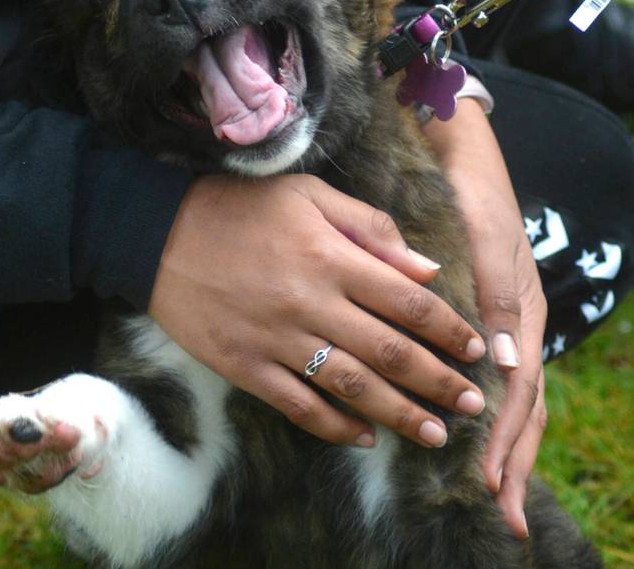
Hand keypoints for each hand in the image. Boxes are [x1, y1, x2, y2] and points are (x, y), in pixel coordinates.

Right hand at [149, 173, 487, 448]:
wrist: (156, 232)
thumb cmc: (240, 206)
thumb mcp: (308, 195)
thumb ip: (370, 227)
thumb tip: (426, 268)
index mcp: (331, 256)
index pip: (409, 302)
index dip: (449, 329)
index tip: (477, 349)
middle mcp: (311, 302)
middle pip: (390, 351)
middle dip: (439, 381)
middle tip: (474, 404)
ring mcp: (276, 339)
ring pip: (352, 386)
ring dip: (400, 413)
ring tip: (436, 434)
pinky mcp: (245, 366)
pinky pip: (298, 405)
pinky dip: (335, 427)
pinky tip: (365, 438)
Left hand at [422, 98, 547, 538]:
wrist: (461, 157)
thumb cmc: (473, 197)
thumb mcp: (487, 244)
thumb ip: (496, 300)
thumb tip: (503, 364)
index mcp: (523, 312)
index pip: (520, 392)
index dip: (507, 441)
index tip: (491, 485)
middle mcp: (518, 324)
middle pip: (524, 405)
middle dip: (513, 459)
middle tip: (501, 513)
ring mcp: (504, 321)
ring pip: (512, 396)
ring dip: (505, 445)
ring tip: (495, 490)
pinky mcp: (484, 314)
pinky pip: (494, 374)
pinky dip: (492, 411)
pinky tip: (478, 433)